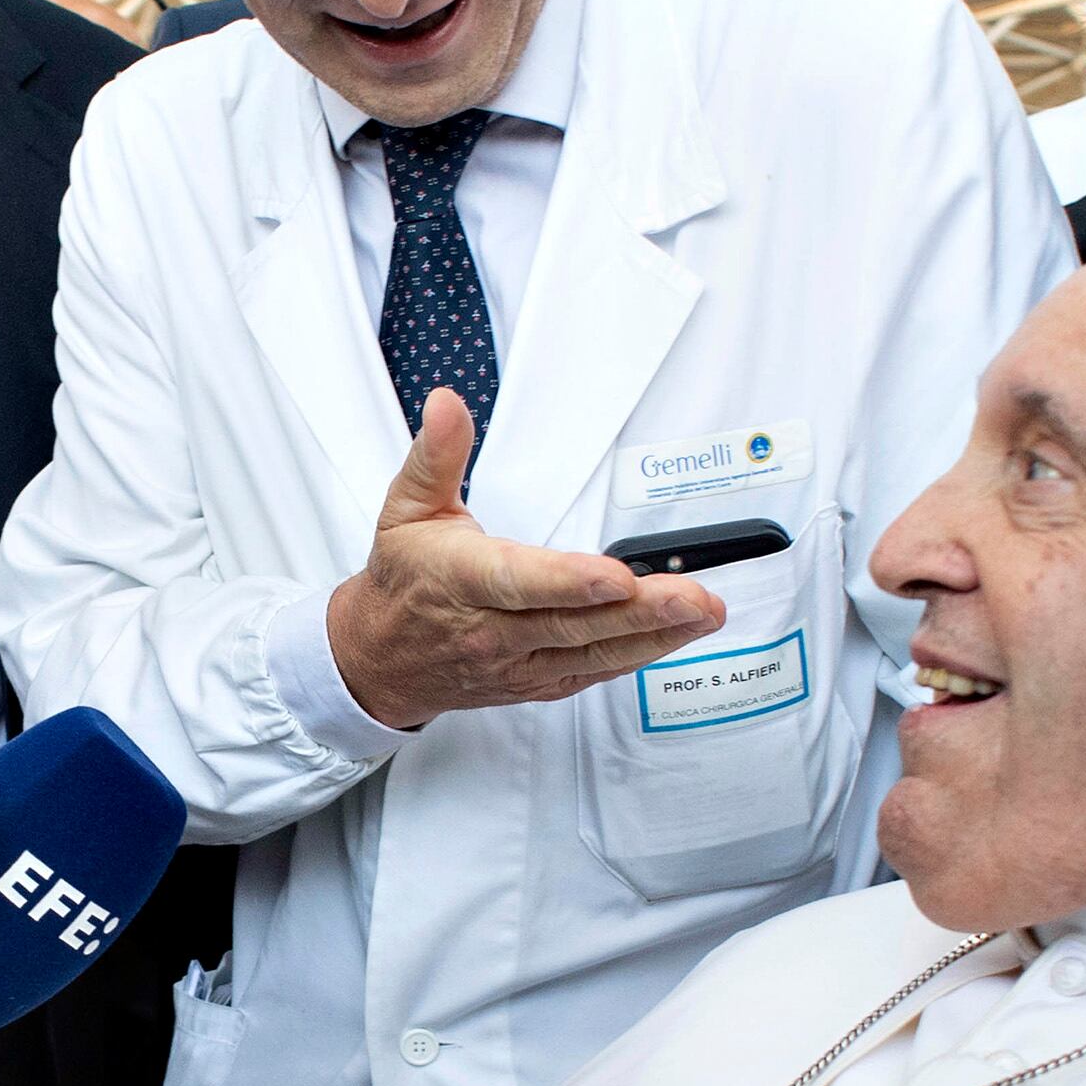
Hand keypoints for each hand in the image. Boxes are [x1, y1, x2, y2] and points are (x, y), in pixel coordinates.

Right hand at [324, 390, 724, 728]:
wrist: (380, 658)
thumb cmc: (403, 578)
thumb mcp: (406, 508)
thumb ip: (435, 455)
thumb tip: (447, 403)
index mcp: (461, 580)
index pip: (519, 582)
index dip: (570, 582)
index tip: (616, 576)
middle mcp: (492, 630)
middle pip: (574, 622)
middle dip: (642, 610)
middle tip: (696, 596)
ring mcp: (517, 662)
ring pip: (594, 651)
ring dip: (656, 634)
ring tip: (705, 612)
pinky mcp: (537, 682)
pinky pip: (594, 671)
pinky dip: (638, 655)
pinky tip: (676, 636)